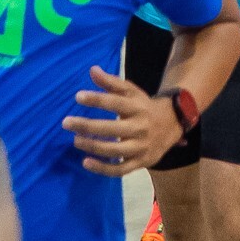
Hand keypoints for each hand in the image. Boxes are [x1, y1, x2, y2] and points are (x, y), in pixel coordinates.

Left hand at [63, 66, 183, 175]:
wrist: (173, 124)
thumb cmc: (144, 107)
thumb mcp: (132, 92)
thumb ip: (112, 82)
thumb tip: (92, 70)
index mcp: (138, 108)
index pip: (116, 103)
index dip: (97, 100)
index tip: (78, 97)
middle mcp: (140, 128)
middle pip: (112, 129)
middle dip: (87, 126)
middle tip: (66, 122)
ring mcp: (141, 147)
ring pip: (114, 151)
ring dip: (92, 146)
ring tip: (76, 140)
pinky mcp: (141, 162)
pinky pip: (120, 170)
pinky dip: (102, 168)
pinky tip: (86, 162)